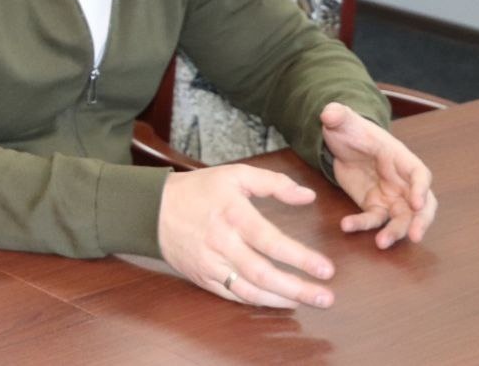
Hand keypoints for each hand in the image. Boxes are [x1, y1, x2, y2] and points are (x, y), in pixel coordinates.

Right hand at [158, 164, 335, 308]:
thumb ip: (273, 182)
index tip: (326, 269)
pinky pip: (232, 295)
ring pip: (249, 290)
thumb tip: (307, 195)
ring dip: (281, 300)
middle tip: (326, 298)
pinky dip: (257, 302)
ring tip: (306, 303)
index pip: (271, 241)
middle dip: (297, 289)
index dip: (300, 257)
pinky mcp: (202, 276)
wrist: (152, 209)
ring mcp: (210, 263)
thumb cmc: (197, 190)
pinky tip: (278, 302)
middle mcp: (222, 243)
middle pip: (263, 273)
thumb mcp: (234, 175)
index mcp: (232, 215)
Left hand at [321, 101, 436, 247]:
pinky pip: (373, 219)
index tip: (417, 202)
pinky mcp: (374, 205)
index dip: (421, 188)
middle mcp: (401, 180)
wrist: (339, 141)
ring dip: (395, 232)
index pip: (419, 174)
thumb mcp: (342, 120)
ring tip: (381, 243)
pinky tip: (346, 227)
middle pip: (421, 204)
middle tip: (414, 236)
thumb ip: (337, 115)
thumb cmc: (349, 129)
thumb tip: (329, 112)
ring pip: (401, 218)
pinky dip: (363, 225)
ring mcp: (390, 195)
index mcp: (400, 158)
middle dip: (421, 220)